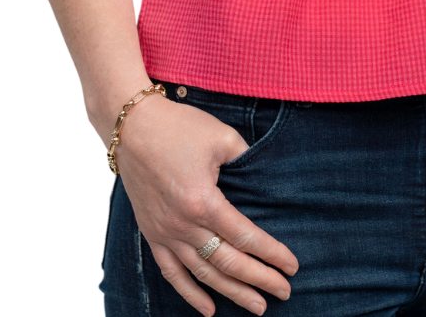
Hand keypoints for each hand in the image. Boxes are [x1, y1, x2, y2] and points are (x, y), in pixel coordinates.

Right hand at [112, 94, 298, 315]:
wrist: (132, 127)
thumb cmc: (178, 127)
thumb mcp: (221, 136)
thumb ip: (245, 159)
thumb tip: (263, 177)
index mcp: (203, 201)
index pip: (245, 237)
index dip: (272, 254)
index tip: (292, 266)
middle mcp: (183, 225)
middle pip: (228, 263)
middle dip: (260, 280)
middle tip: (284, 292)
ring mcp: (165, 233)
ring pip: (203, 274)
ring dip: (232, 293)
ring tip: (257, 307)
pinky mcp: (151, 234)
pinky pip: (171, 272)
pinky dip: (190, 294)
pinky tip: (209, 309)